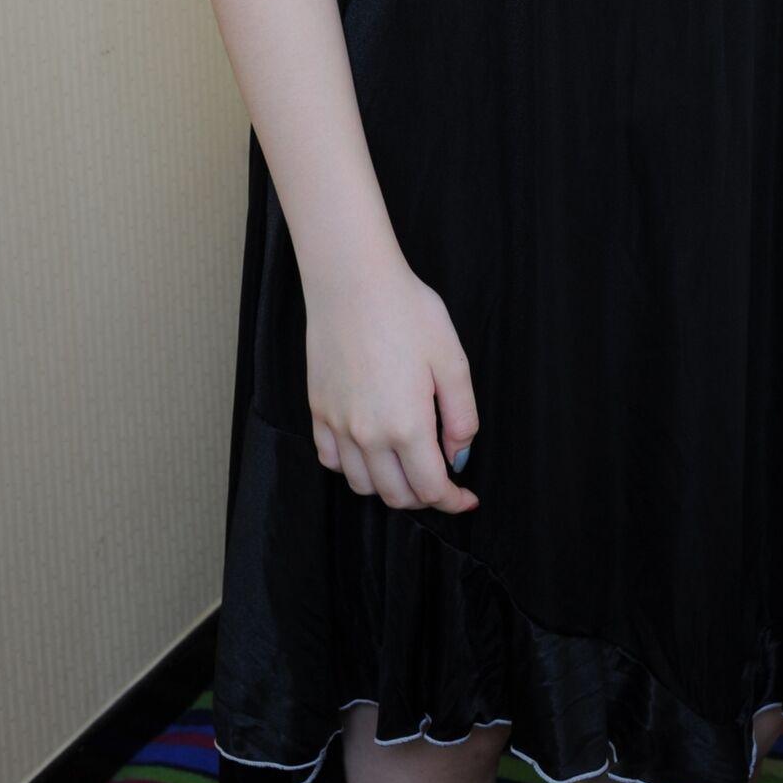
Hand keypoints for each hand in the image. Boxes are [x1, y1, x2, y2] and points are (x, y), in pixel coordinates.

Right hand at [304, 249, 480, 512]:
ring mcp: (338, 424)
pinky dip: (351, 467)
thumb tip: (458, 456)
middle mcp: (368, 435)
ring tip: (406, 466)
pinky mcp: (317, 409)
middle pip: (396, 495)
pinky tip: (368, 450)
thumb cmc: (407, 312)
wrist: (353, 281)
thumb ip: (462, 416)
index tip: (465, 498)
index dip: (452, 501)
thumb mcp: (452, 360)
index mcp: (407, 426)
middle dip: (424, 496)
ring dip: (388, 486)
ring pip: (361, 484)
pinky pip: (331, 459)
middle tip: (441, 480)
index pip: (430, 488)